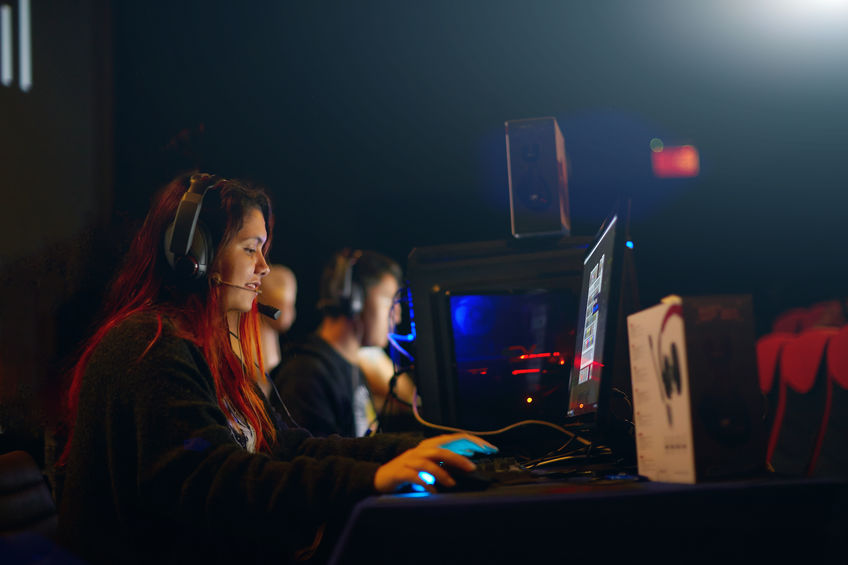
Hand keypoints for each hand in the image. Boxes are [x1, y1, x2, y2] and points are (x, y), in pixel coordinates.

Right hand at [373, 434, 497, 493]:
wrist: (381, 478)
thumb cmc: (409, 471)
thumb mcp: (429, 464)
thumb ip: (445, 460)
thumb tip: (468, 459)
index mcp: (429, 446)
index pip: (454, 438)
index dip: (472, 442)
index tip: (488, 449)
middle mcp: (420, 450)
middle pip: (441, 450)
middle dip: (458, 458)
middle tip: (472, 468)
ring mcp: (409, 460)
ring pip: (427, 462)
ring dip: (441, 473)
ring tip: (451, 483)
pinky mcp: (400, 472)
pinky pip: (414, 476)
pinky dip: (425, 483)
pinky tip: (433, 491)